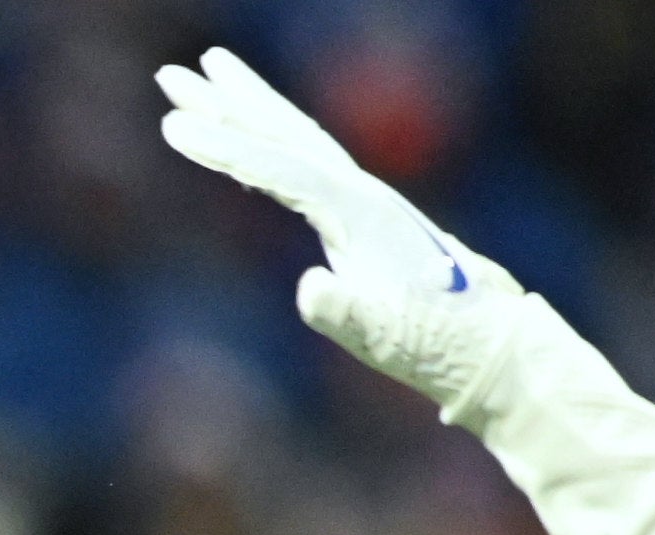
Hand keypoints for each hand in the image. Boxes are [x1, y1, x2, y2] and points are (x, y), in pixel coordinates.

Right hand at [156, 47, 529, 415]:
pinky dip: (265, 143)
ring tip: (203, 75)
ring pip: (294, 137)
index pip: (281, 168)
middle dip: (227, 102)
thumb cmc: (432, 341)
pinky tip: (242, 141)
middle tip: (173, 73)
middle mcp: (361, 191)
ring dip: (246, 108)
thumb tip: (310, 288)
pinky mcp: (357, 213)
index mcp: (361, 212)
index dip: (226, 149)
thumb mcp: (383, 335)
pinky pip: (300, 164)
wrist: (481, 339)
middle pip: (285, 131)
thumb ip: (344, 311)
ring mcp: (361, 198)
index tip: (173, 127)